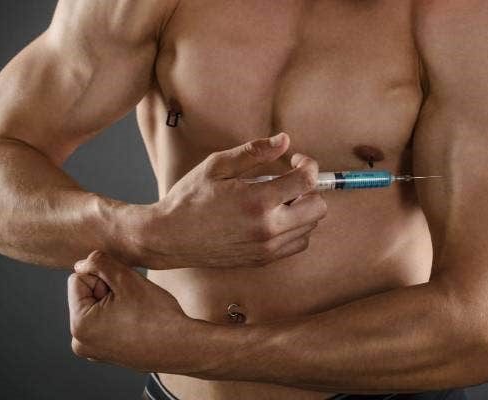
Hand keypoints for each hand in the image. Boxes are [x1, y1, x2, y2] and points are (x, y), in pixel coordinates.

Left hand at [68, 251, 195, 372]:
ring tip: (137, 313)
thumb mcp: (125, 278)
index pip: (77, 280)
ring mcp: (93, 351)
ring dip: (114, 303)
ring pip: (97, 308)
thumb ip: (98, 262)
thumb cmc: (157, 314)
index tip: (124, 291)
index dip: (102, 277)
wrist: (183, 346)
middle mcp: (80, 342)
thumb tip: (80, 264)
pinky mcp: (107, 354)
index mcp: (79, 325)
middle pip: (86, 296)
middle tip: (133, 302)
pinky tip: (139, 324)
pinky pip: (105, 324)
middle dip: (107, 291)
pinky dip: (119, 318)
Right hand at [127, 133, 327, 268]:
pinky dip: (295, 228)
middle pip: (318, 207)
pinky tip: (274, 217)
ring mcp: (267, 248)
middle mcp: (269, 229)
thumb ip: (254, 152)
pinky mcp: (263, 260)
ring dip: (302, 209)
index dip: (308, 164)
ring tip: (277, 199)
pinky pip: (297, 244)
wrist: (168, 239)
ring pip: (310, 227)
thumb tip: (285, 140)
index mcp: (258, 201)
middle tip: (289, 180)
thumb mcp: (217, 166)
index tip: (295, 160)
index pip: (308, 181)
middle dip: (310, 188)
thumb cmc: (189, 200)